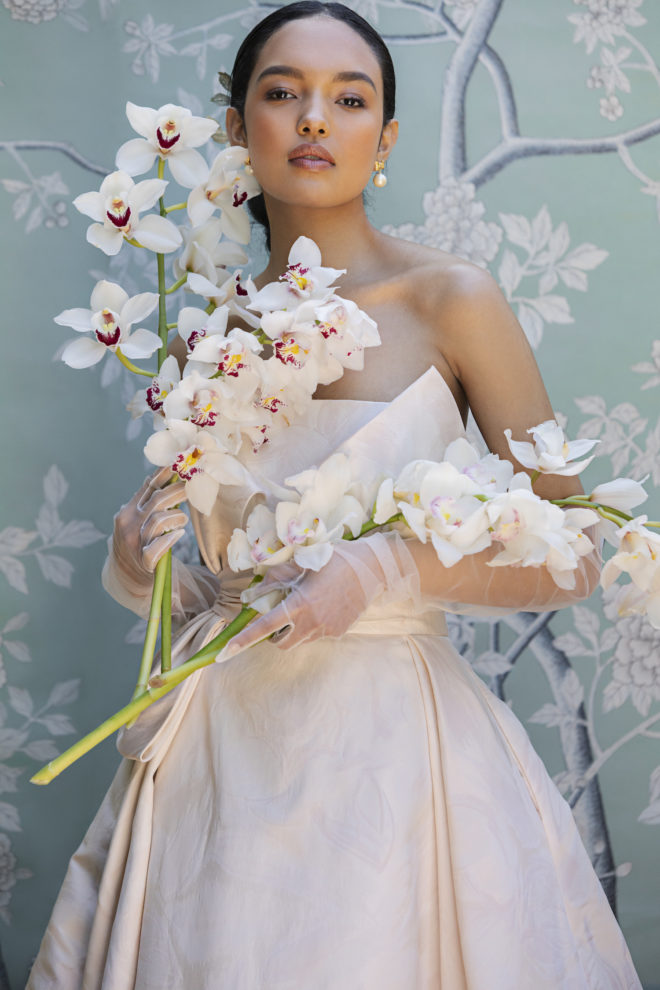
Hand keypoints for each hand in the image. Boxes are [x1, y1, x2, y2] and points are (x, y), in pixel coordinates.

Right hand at [102, 466, 188, 614]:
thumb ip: (148, 501)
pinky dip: (169, 540)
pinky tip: (179, 536)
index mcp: (129, 510)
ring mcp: (135, 542)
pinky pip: (156, 549)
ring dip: (177, 518)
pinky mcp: (143, 561)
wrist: (126, 576)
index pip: (149, 487)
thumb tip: (164, 474)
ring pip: (159, 522)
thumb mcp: (138, 519)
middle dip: (178, 492)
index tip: (182, 465)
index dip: (166, 474)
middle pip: (157, 500)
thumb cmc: (139, 541)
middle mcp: (129, 524)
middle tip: (191, 489)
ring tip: (182, 521)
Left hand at [218, 532, 420, 658]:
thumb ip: (276, 579)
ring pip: (300, 640)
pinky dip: (313, 626)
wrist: (374, 568)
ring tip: (308, 604)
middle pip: (281, 643)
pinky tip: (325, 606)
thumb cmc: (336, 559)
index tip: (224, 653)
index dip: (242, 640)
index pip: (264, 626)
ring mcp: (327, 629)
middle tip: (278, 617)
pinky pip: (318, 635)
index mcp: (299, 603)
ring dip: (295, 629)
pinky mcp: (339, 632)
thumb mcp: (303, 563)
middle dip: (274, 636)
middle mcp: (312, 621)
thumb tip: (252, 595)